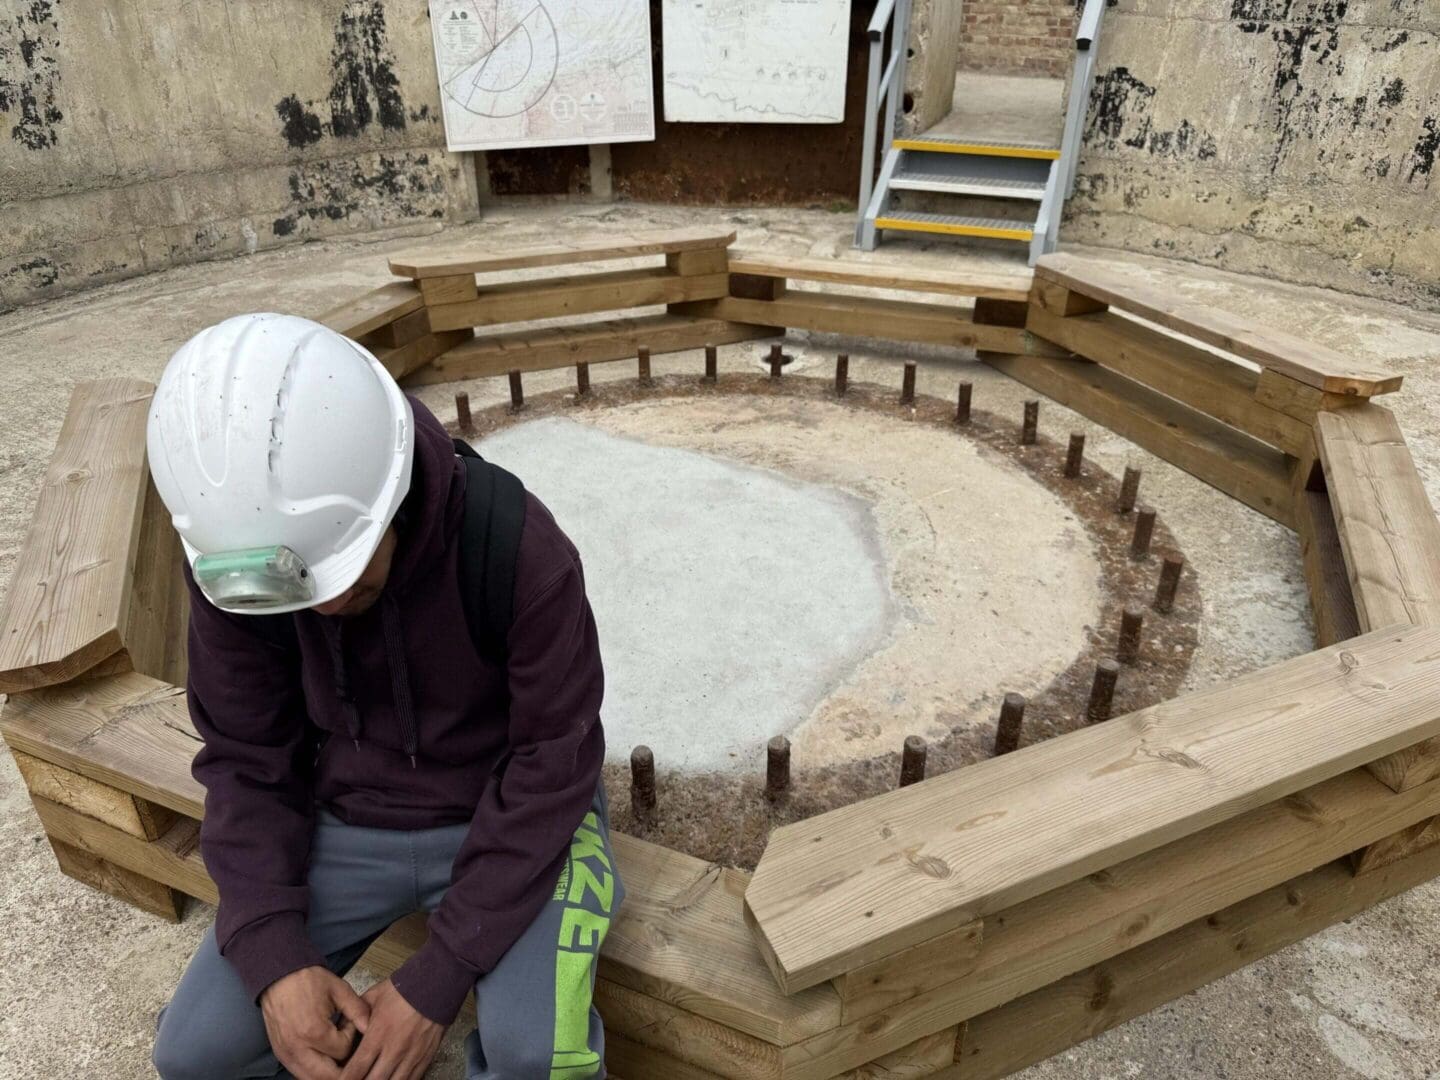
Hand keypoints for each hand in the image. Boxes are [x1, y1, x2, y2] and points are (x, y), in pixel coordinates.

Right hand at [260, 965, 369, 1079]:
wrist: (278, 977)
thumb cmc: (307, 980)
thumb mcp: (339, 989)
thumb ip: (358, 1010)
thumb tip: (371, 1028)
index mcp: (314, 1031)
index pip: (343, 1052)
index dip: (352, 1039)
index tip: (348, 1024)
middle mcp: (298, 1049)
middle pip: (328, 1076)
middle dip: (345, 1067)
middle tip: (351, 1051)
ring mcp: (287, 1055)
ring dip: (329, 1073)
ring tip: (338, 1055)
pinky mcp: (281, 1055)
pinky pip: (300, 1074)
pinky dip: (314, 1072)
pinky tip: (324, 1058)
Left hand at [339, 978, 442, 1079]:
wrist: (435, 985)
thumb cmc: (403, 990)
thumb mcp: (373, 996)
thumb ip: (356, 1014)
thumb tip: (342, 1026)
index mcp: (378, 1035)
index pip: (356, 1069)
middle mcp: (394, 1051)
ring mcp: (411, 1057)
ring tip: (374, 1079)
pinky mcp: (425, 1058)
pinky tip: (392, 1079)